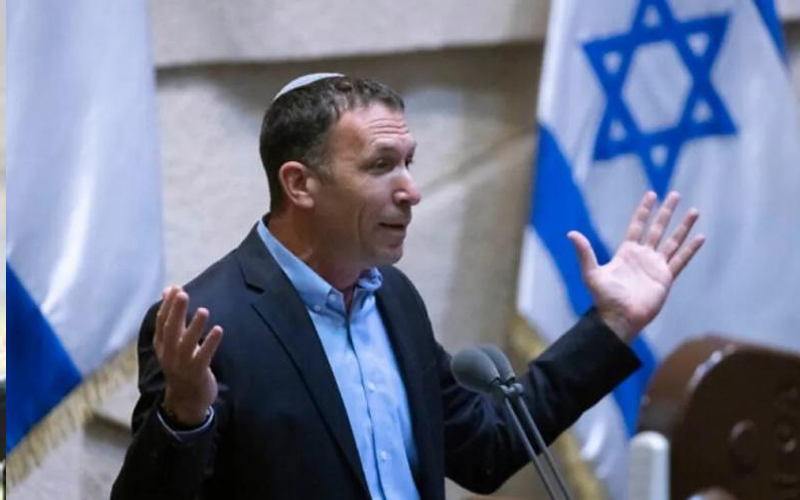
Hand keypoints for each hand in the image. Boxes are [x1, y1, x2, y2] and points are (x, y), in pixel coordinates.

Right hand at [154, 286, 223, 425]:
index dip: (168, 305)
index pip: (161, 322)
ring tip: (203, 310)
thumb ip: (173, 317)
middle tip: (183, 294)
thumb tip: (169, 290)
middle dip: (176, 312)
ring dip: (195, 326)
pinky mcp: (197, 373)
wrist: (186, 400)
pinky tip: (219, 330)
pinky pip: (203, 356)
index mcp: (162, 345)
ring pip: (186, 344)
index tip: (176, 288)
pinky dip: (211, 343)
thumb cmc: (181, 364)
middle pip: (171, 330)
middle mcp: (169, 354)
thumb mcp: (173, 341)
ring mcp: (182, 364)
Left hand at [568, 191, 704, 341]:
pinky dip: (691, 249)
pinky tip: (700, 237)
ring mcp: (656, 266)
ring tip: (694, 211)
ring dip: (683, 226)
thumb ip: (584, 253)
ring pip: (672, 241)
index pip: (637, 226)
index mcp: (626, 252)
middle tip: (675, 195)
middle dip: (666, 212)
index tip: (651, 195)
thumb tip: (571, 233)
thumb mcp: (592, 273)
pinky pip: (681, 260)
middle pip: (657, 229)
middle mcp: (643, 256)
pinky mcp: (666, 278)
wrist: (620, 318)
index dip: (644, 211)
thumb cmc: (605, 298)